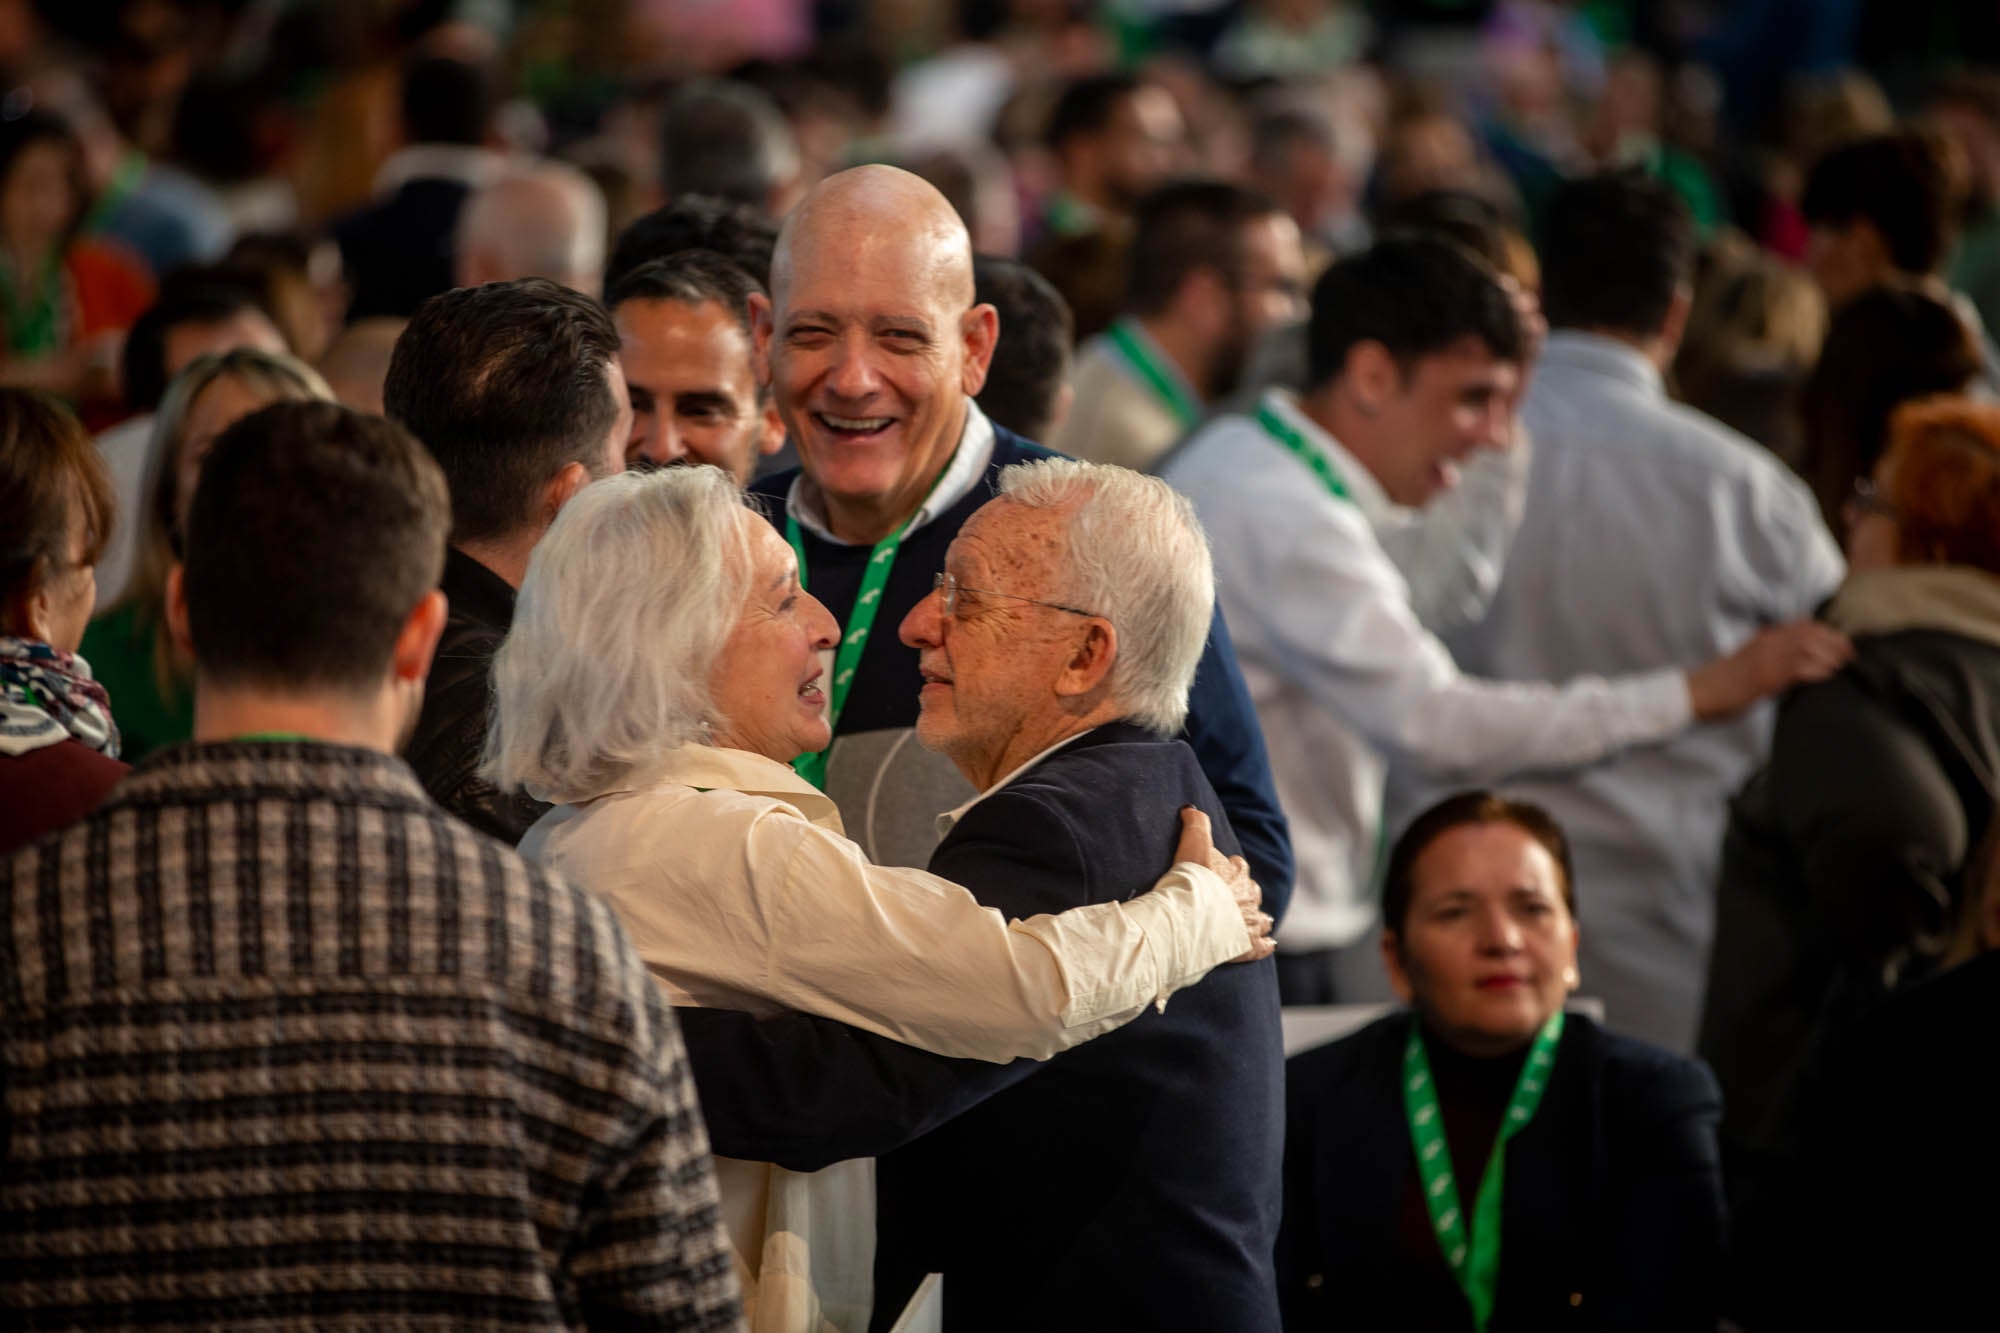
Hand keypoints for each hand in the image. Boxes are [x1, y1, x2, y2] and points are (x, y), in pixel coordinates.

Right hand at [1175, 806, 1274, 963]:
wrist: (1192, 916)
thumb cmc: (1192, 880)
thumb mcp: (1192, 842)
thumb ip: (1195, 823)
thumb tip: (1190, 809)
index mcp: (1238, 873)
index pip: (1238, 866)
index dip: (1230, 868)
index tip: (1222, 870)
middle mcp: (1249, 897)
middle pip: (1253, 892)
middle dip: (1247, 894)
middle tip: (1235, 898)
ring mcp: (1250, 923)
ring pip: (1262, 919)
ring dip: (1260, 919)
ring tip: (1257, 921)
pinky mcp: (1248, 946)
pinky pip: (1263, 946)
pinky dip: (1266, 945)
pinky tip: (1268, 944)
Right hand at [1686, 620, 1852, 719]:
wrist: (1700, 691)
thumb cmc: (1724, 681)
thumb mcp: (1748, 658)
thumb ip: (1769, 652)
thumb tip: (1797, 658)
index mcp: (1764, 638)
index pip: (1802, 625)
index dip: (1826, 631)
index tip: (1842, 641)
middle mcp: (1767, 644)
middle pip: (1810, 634)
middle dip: (1835, 642)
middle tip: (1850, 654)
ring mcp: (1766, 659)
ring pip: (1808, 648)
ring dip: (1830, 656)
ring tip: (1842, 664)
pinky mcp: (1766, 678)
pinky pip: (1799, 668)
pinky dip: (1818, 670)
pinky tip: (1827, 675)